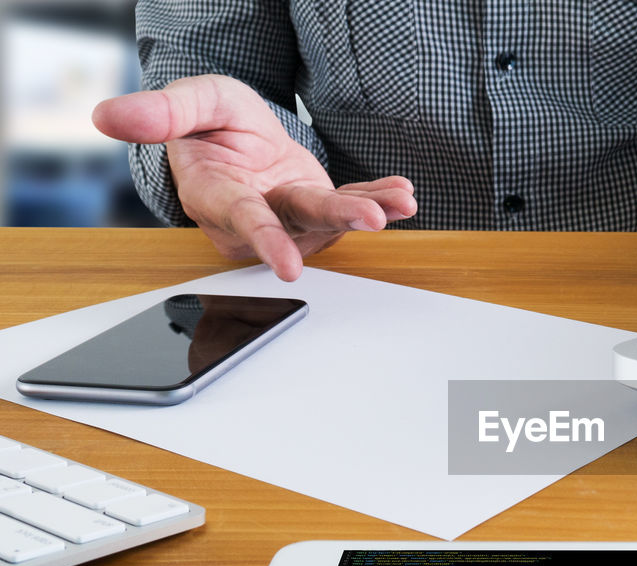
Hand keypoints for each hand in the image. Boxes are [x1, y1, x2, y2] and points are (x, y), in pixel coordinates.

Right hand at [93, 75, 416, 280]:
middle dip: (336, 220)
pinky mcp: (319, 207)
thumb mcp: (190, 102)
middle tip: (371, 221)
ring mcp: (292, 216)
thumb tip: (107, 115)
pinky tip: (403, 195)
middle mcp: (258, 215)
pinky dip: (379, 199)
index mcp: (218, 195)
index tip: (288, 267)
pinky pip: (351, 205)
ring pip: (331, 220)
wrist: (234, 135)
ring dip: (369, 210)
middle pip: (298, 224)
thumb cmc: (209, 124)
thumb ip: (160, 112)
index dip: (266, 241)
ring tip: (400, 202)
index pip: (243, 220)